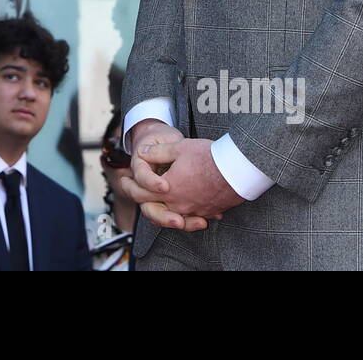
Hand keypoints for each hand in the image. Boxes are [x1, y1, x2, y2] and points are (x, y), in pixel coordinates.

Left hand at [121, 129, 244, 227]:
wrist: (239, 169)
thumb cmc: (209, 157)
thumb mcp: (179, 147)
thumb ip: (158, 151)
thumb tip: (142, 152)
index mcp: (168, 189)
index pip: (141, 193)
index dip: (130, 186)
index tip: (123, 180)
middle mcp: (179, 205)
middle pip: (154, 207)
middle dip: (142, 198)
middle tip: (134, 189)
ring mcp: (195, 211)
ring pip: (173, 214)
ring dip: (163, 207)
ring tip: (159, 198)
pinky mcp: (208, 211)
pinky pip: (192, 215)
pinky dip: (184, 210)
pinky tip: (186, 200)